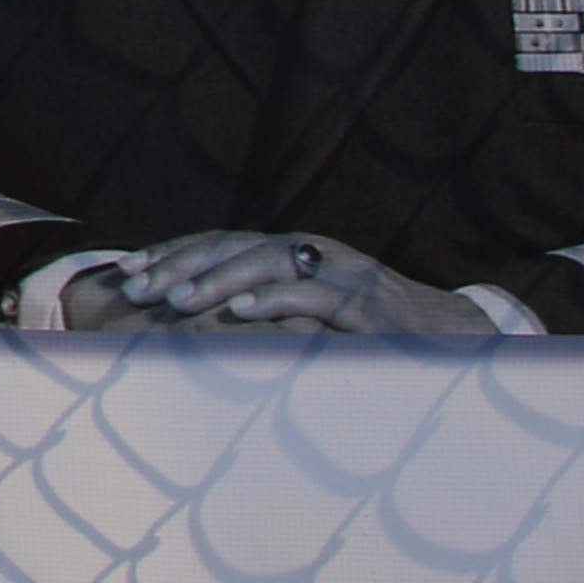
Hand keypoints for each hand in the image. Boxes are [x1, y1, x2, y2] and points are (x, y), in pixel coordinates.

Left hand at [76, 231, 498, 334]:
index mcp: (295, 253)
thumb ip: (264, 315)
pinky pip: (314, 296)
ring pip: (268, 264)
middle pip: (234, 247)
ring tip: (175, 300)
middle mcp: (313, 253)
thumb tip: (199, 327)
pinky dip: (274, 301)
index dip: (172, 254)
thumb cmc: (375, 333)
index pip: (221, 243)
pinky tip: (239, 313)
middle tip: (137, 289)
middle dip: (180, 266)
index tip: (126, 272)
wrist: (457, 339)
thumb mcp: (310, 320)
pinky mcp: (366, 303)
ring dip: (217, 282)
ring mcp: (340, 273)